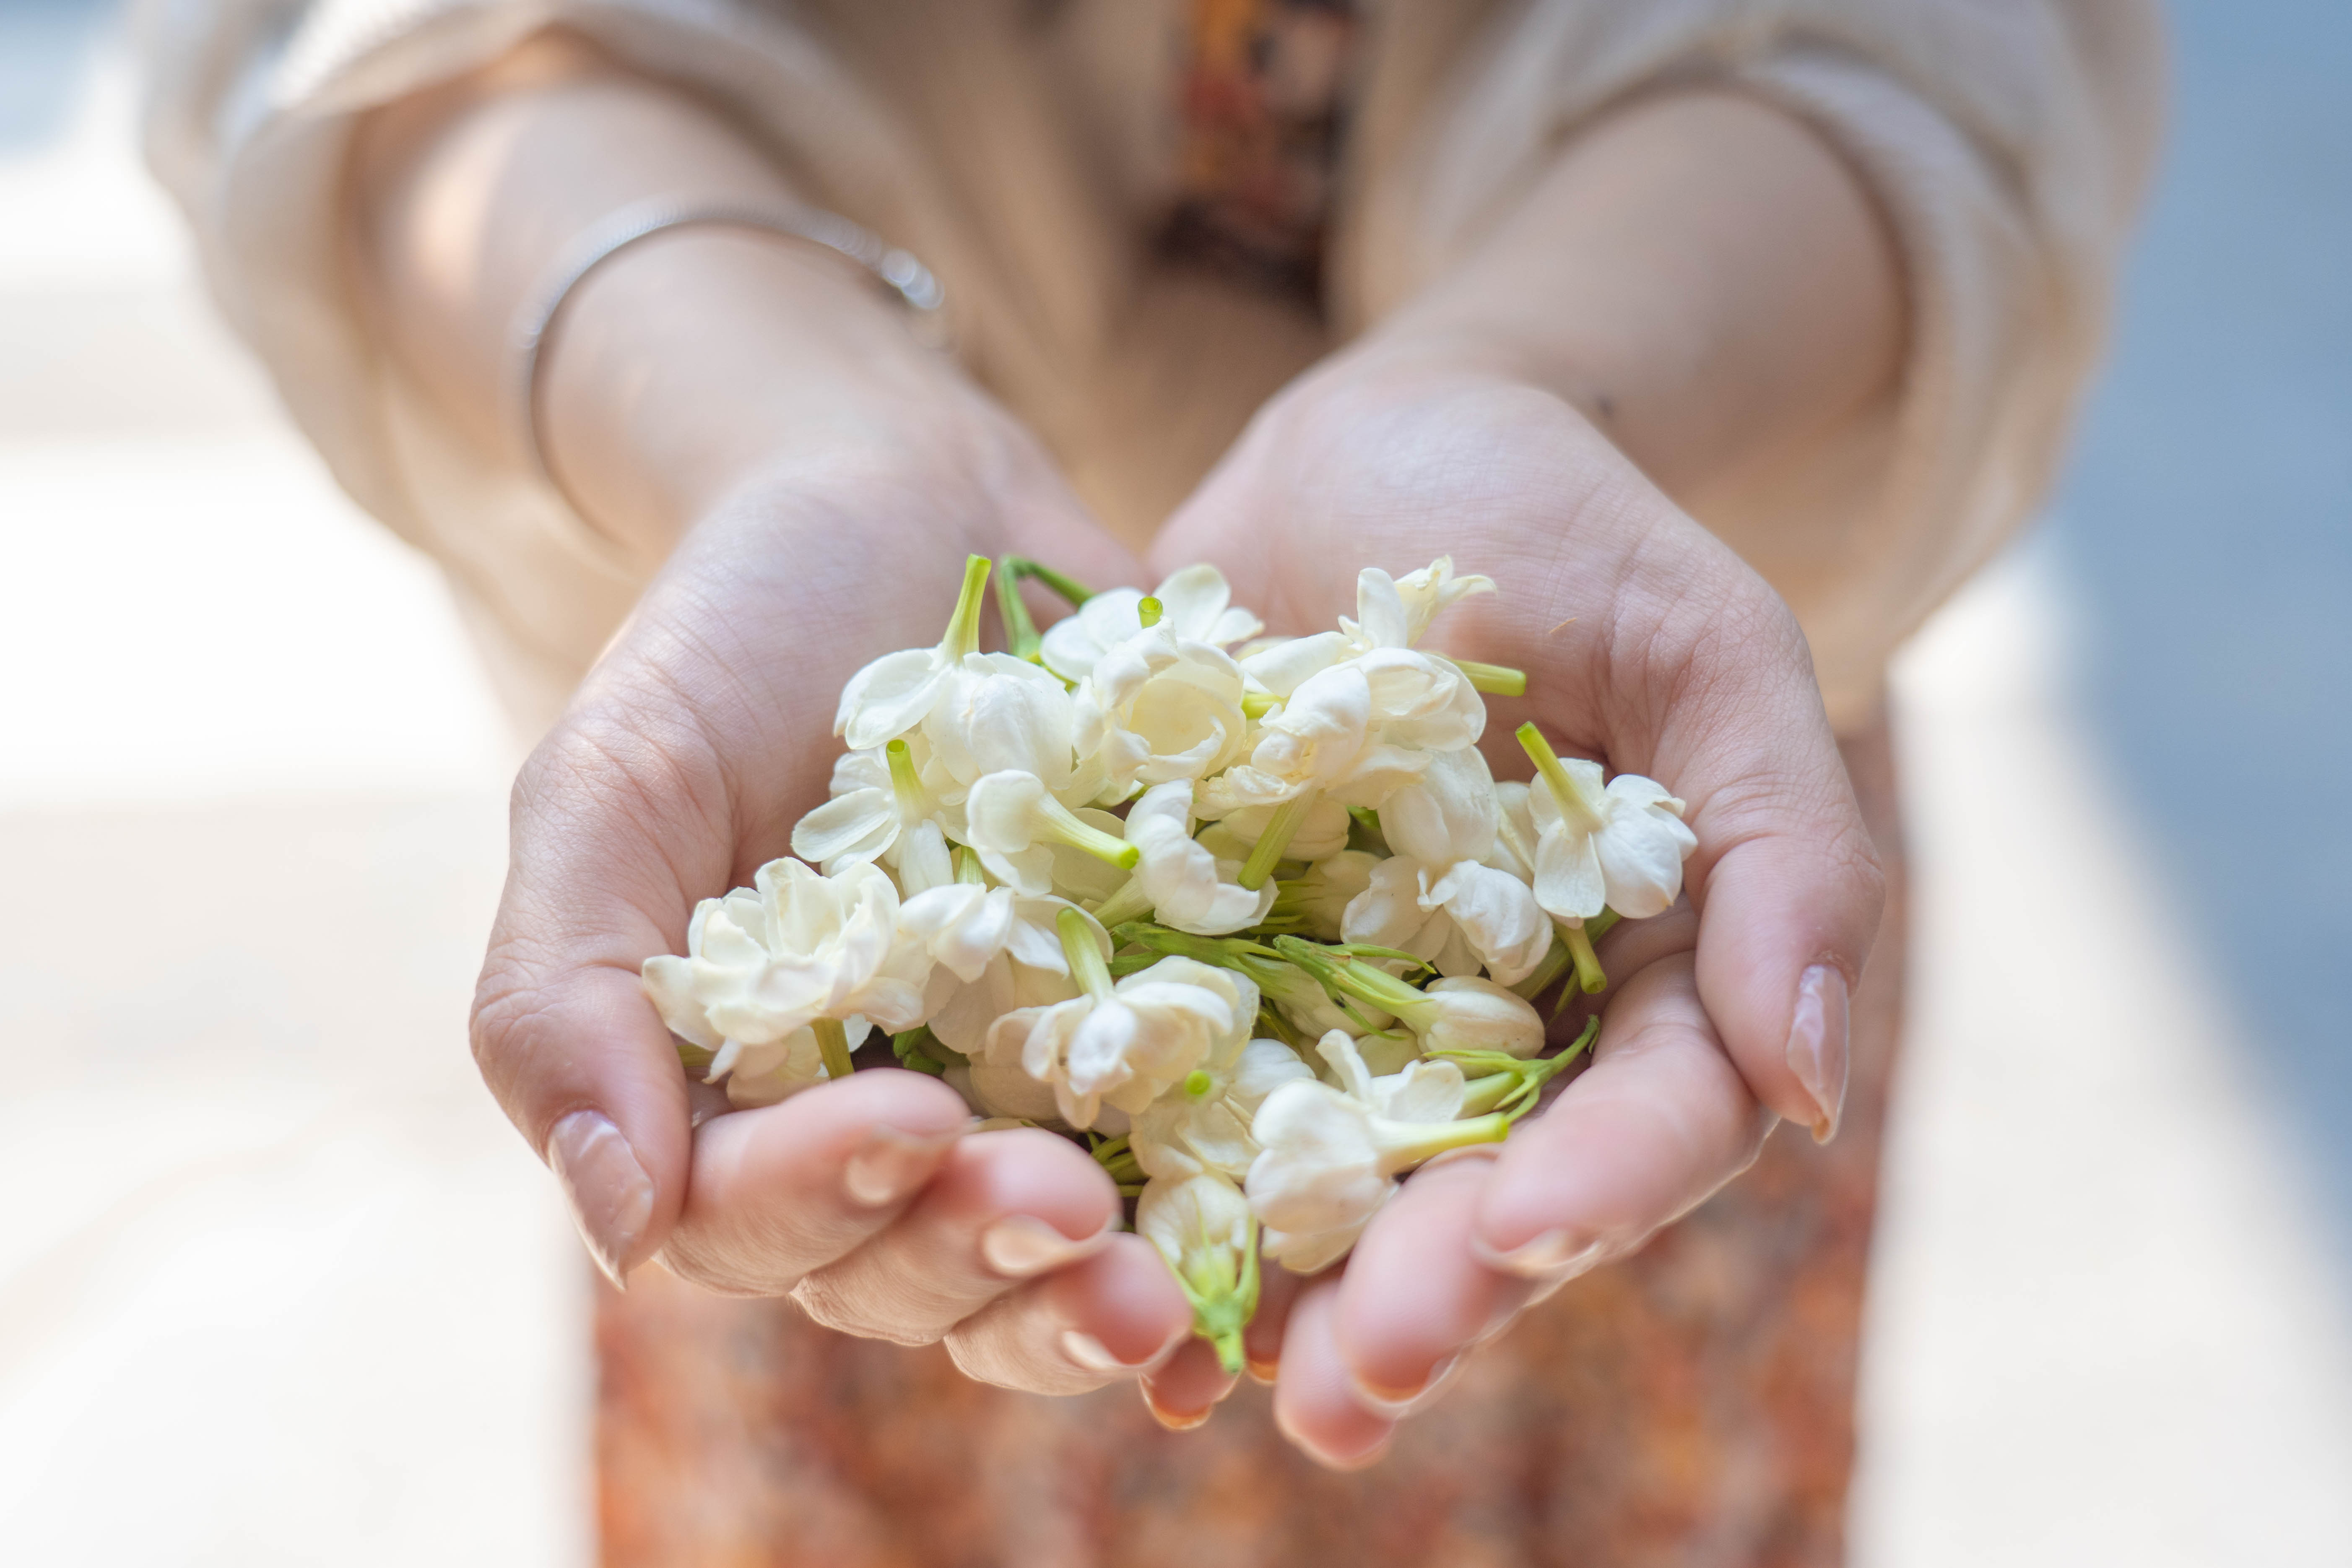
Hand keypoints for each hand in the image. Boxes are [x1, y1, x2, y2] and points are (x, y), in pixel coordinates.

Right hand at [467, 413, 1206, 1395]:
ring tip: (1161, 1281)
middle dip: (980, 1257)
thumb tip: (622, 1233)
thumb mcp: (613, 785)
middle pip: (907, 1271)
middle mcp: (877, 1122)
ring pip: (1037, 1258)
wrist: (907, 511)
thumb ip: (563, 995)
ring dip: (1089, 1290)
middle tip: (1066, 1207)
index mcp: (727, 1094)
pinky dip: (1214, 1232)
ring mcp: (1020, 1088)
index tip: (906, 1119)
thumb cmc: (731, 642)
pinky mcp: (1146, 1031)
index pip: (752, 1214)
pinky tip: (1265, 1263)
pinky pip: (1180, 1165)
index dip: (824, 1195)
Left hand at [1143, 351, 1886, 1460]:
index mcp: (1645, 968)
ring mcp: (1352, 1001)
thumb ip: (1785, 852)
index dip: (1588, 1194)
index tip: (1508, 1242)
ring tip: (1223, 1387)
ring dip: (1282, 1291)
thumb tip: (1814, 1089)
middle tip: (1340, 1395)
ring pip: (1334, 1183)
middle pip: (1483, 1192)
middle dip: (1420, 1295)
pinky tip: (1099, 1263)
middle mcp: (1501, 1018)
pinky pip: (1192, 1098)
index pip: (1649, 1118)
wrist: (1371, 444)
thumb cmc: (1559, 516)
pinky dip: (1156, 1187)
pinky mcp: (1216, 960)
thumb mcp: (1701, 640)